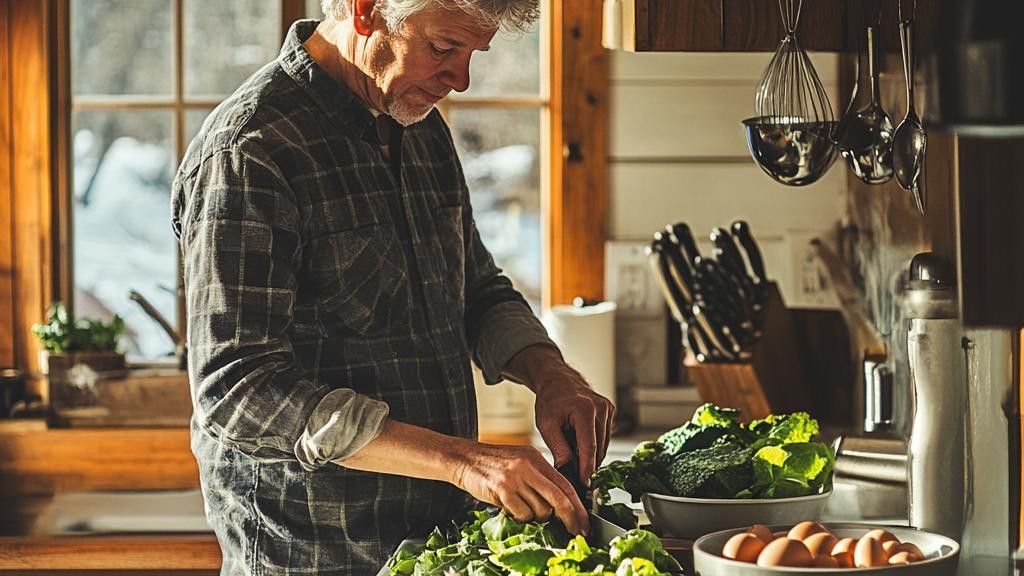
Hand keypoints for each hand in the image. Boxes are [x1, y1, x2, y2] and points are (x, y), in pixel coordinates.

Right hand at [450, 441, 589, 534]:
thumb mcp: (521, 461)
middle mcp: (527, 466)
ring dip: (536, 517)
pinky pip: (521, 515)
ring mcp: (515, 478)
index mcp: (536, 458)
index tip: (585, 522)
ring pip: (540, 511)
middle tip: (576, 531)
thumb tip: (562, 504)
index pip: (565, 485)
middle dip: (571, 519)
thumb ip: (540, 477)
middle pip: (559, 499)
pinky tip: (510, 506)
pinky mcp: (501, 491)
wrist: (464, 458)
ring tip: (522, 506)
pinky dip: (519, 517)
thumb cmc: (493, 463)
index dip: (579, 507)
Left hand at [531, 361, 615, 487]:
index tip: (585, 485)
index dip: (587, 469)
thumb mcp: (547, 426)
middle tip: (573, 473)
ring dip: (590, 454)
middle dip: (587, 464)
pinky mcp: (611, 411)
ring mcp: (608, 409)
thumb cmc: (550, 400)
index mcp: (584, 410)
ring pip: (603, 445)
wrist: (557, 380)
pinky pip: (604, 437)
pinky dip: (594, 444)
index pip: (589, 447)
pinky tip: (579, 440)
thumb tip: (567, 472)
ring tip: (572, 449)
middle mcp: (601, 408)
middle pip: (598, 448)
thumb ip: (558, 449)